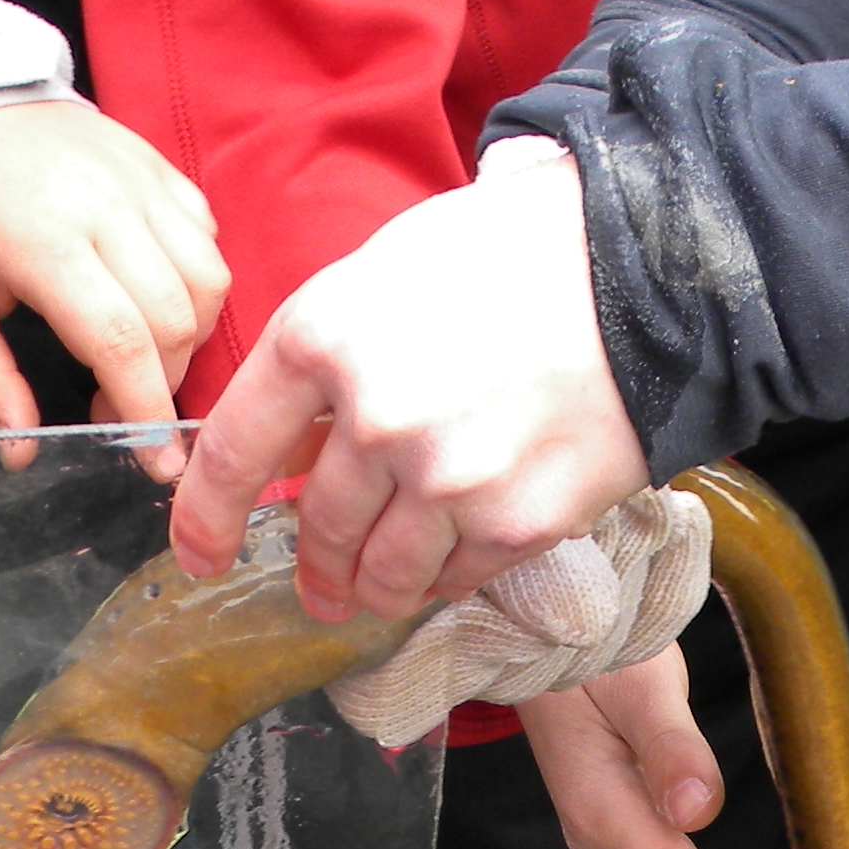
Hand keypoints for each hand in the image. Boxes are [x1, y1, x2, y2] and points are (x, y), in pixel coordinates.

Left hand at [0, 82, 226, 468]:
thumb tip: (23, 453)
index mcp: (43, 243)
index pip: (122, 343)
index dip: (145, 410)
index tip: (155, 461)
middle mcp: (105, 206)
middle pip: (177, 319)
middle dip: (164, 382)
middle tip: (122, 406)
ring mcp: (138, 179)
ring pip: (208, 278)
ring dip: (190, 335)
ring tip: (142, 354)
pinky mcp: (155, 164)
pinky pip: (205, 237)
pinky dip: (194, 281)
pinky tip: (152, 296)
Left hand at [172, 147, 647, 620]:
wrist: (648, 271)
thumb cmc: (517, 254)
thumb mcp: (390, 273)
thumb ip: (332, 357)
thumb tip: (302, 444)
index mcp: (322, 336)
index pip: (234, 452)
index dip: (207, 517)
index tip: (200, 555)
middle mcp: (373, 417)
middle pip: (313, 526)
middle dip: (311, 567)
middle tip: (317, 586)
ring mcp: (443, 478)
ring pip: (381, 572)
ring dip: (370, 590)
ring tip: (373, 593)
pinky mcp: (512, 521)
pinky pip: (455, 577)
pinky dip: (446, 578)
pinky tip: (455, 558)